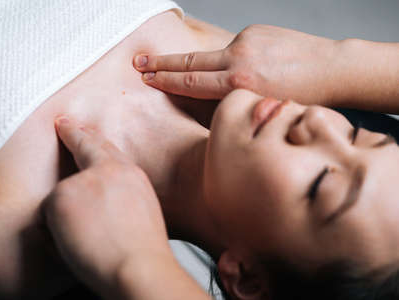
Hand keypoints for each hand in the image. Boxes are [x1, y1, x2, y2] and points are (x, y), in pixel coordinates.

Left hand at [43, 116, 170, 297]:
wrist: (137, 267)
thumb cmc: (143, 251)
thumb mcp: (142, 212)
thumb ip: (123, 195)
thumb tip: (106, 200)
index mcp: (130, 175)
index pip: (107, 148)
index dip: (92, 137)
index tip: (80, 127)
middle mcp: (108, 171)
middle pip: (86, 146)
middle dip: (74, 134)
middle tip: (64, 124)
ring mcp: (84, 181)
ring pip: (64, 194)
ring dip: (69, 215)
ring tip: (89, 240)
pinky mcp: (62, 195)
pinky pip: (50, 215)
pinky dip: (56, 231)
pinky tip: (76, 244)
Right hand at [133, 24, 339, 104]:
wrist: (334, 68)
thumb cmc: (303, 96)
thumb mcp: (262, 108)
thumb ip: (233, 102)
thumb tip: (212, 99)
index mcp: (239, 82)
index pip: (191, 81)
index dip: (166, 80)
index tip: (147, 77)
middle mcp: (238, 58)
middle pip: (190, 61)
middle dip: (162, 63)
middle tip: (140, 61)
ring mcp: (246, 41)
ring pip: (210, 55)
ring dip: (199, 65)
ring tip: (199, 74)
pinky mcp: (254, 31)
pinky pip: (232, 48)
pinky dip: (229, 59)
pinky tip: (247, 68)